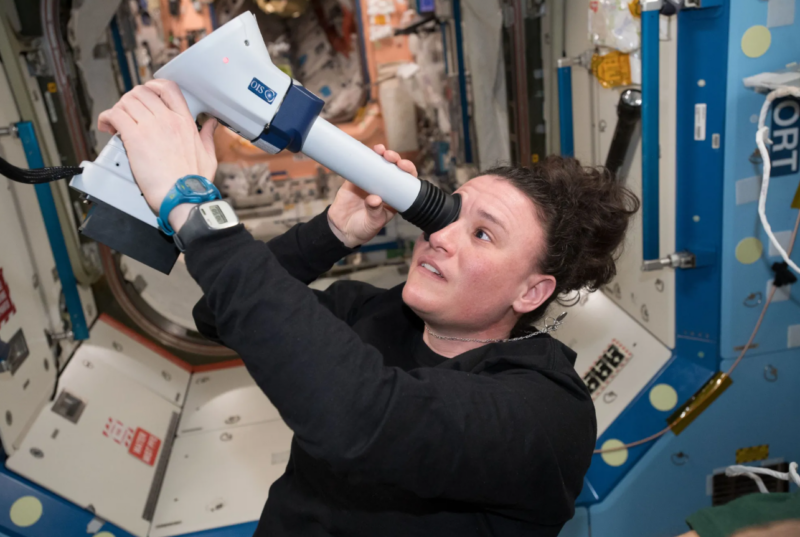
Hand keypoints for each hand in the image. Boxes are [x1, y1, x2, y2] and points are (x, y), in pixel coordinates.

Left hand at [97, 80, 217, 231]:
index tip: (147, 94)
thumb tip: (211, 124)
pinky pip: (115, 115)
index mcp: (185, 122)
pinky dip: (107, 118)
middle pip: (142, 92)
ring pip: (126, 101)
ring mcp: (151, 127)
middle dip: (131, 99)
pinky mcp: (135, 138)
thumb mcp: (208, 155)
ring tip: (115, 121)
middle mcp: (167, 120)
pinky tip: (107, 126)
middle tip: (127, 111)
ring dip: (118, 108)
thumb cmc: (194, 182)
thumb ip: (208, 136)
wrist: (183, 196)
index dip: (153, 86)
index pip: (168, 88)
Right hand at [327, 145, 416, 247]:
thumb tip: (375, 199)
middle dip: (395, 159)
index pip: (406, 181)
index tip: (404, 166)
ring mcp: (371, 181)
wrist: (342, 229)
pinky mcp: (356, 179)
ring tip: (380, 150)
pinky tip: (366, 151)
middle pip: (394, 168)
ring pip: (379, 163)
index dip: (408, 170)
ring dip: (381, 154)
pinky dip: (364, 156)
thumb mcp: (372, 223)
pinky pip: (361, 165)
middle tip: (390, 157)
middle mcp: (385, 186)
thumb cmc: (363, 228)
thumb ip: (374, 212)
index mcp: (395, 197)